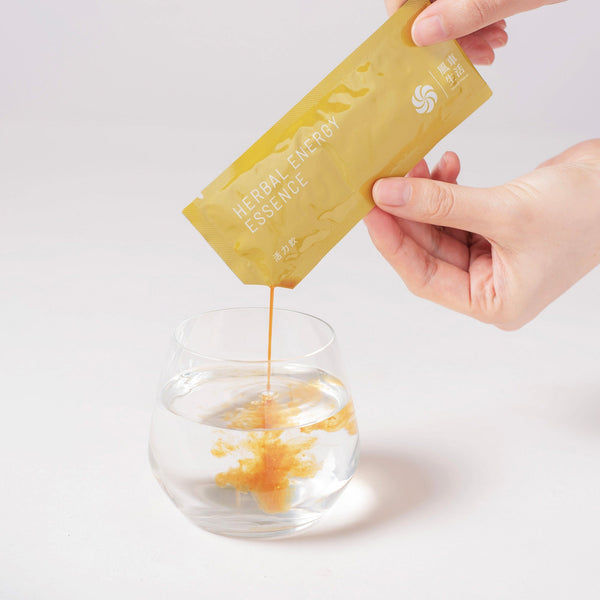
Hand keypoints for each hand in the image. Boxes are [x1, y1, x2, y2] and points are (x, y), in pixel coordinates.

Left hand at [364, 140, 599, 329]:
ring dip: (426, 198)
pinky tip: (448, 167)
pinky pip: (456, 213)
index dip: (394, 245)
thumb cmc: (587, 212)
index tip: (371, 213)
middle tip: (385, 184)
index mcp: (494, 302)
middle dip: (407, 215)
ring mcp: (491, 258)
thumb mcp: (506, 212)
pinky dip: (448, 191)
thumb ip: (443, 205)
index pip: (425, 277)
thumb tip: (389, 196)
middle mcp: (489, 285)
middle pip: (429, 251)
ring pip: (439, 229)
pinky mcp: (494, 230)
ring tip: (418, 167)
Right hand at [385, 0, 563, 63]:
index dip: (405, 22)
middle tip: (466, 55)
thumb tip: (421, 33)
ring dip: (465, 33)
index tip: (419, 49)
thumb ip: (463, 12)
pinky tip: (496, 32)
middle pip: (426, 3)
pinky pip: (466, 3)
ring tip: (490, 46)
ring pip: (447, 6)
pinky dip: (479, 21)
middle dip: (445, 34)